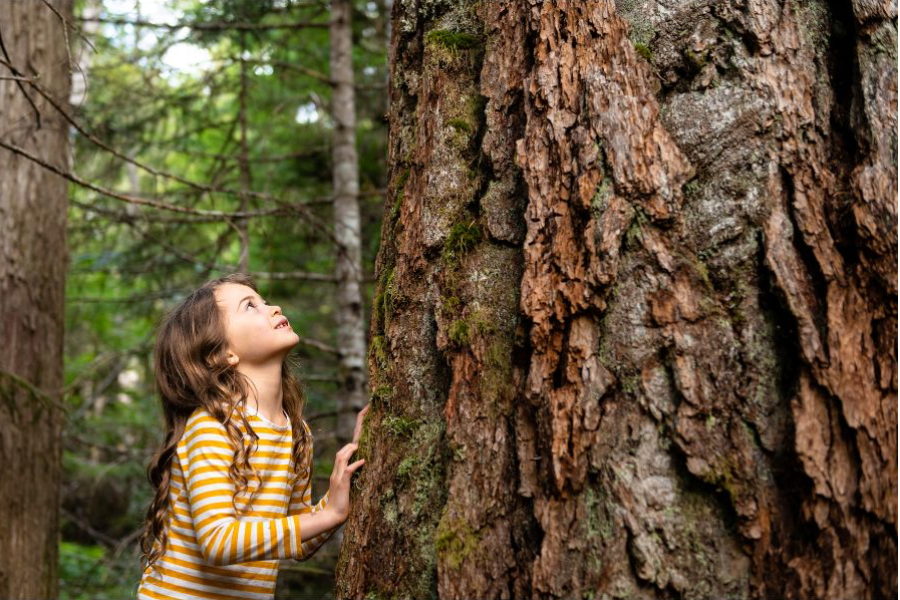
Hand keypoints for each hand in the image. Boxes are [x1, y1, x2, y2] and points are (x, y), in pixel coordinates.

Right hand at [327, 404, 369, 521]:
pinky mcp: (341, 484)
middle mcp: (340, 468)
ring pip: (342, 456)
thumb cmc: (346, 500)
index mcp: (344, 467)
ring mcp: (338, 475)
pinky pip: (347, 471)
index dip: (360, 427)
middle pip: (347, 445)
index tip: (369, 411)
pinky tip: (363, 461)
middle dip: (358, 427)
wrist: (333, 515)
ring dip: (351, 449)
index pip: (352, 444)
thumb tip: (367, 462)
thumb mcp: (354, 484)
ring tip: (359, 446)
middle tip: (368, 411)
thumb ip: (358, 472)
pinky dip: (355, 465)